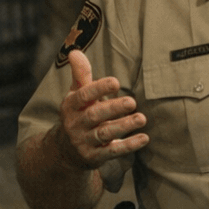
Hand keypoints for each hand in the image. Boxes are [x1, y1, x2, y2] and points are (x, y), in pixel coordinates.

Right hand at [54, 49, 149, 168]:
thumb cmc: (78, 115)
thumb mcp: (76, 95)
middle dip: (113, 108)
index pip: (83, 95)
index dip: (98, 88)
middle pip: (94, 116)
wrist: (65, 151)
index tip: (115, 81)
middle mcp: (75, 124)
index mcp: (70, 106)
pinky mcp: (94, 157)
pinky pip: (112, 151)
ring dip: (123, 126)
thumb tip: (74, 51)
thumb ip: (80, 75)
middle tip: (132, 102)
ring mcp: (83, 142)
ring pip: (104, 134)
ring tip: (142, 118)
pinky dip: (128, 145)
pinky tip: (144, 138)